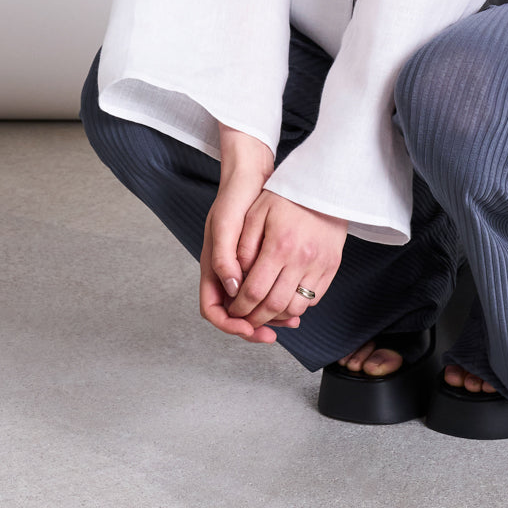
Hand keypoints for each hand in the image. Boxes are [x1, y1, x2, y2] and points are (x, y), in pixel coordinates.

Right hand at [199, 126, 299, 344]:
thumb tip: (232, 291)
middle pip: (234, 313)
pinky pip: (266, 290)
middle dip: (253, 326)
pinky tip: (295, 301)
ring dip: (269, 316)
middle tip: (274, 333)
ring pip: (252, 305)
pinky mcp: (259, 261)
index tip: (249, 327)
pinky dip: (278, 298)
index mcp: (212, 267)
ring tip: (290, 320)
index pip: (213, 309)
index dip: (229, 323)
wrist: (252, 174)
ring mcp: (242, 268)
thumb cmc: (235, 196)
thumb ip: (224, 258)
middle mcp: (226, 272)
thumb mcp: (226, 224)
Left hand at [226, 189, 346, 331]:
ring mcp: (320, 264)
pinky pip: (314, 298)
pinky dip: (297, 305)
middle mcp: (302, 259)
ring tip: (264, 310)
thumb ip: (243, 247)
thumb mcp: (256, 213)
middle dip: (256, 319)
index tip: (233, 310)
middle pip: (275, 306)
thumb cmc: (285, 196)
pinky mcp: (332, 266)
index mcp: (279, 246)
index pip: (255, 291)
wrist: (322, 183)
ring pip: (296, 308)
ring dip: (277, 315)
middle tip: (245, 319)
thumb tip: (235, 280)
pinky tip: (285, 297)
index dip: (240, 307)